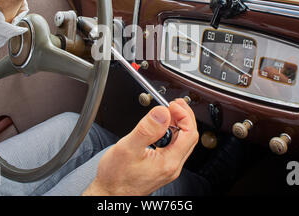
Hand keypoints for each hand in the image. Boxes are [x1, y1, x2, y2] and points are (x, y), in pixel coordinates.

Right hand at [83, 98, 198, 195]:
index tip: (173, 104)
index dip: (184, 115)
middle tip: (174, 104)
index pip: (189, 133)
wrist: (109, 194)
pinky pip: (173, 146)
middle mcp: (172, 166)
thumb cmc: (116, 178)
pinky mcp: (161, 166)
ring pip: (181, 141)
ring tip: (167, 112)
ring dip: (177, 124)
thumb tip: (162, 112)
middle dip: (184, 116)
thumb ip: (147, 129)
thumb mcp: (128, 148)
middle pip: (189, 136)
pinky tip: (160, 127)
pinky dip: (170, 132)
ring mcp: (168, 167)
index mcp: (168, 162)